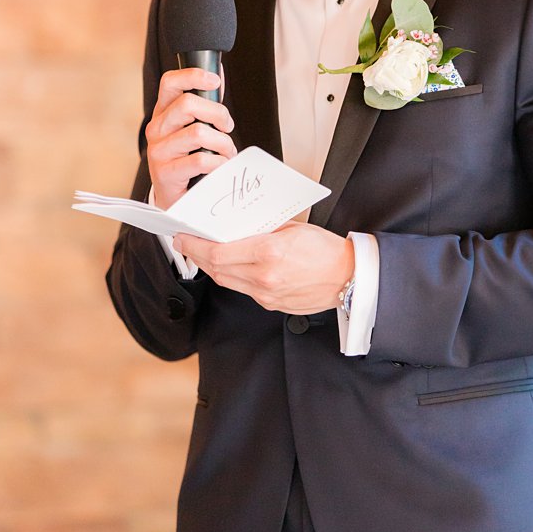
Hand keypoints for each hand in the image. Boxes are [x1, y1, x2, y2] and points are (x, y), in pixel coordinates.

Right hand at [146, 68, 236, 207]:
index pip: (170, 83)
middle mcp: (157, 128)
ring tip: (225, 152)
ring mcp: (158, 151)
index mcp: (164, 113)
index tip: (215, 81)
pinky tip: (219, 166)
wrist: (178, 196)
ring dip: (223, 143)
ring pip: (198, 132)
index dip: (193, 76)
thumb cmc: (190, 157)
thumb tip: (217, 72)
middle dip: (219, 114)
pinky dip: (219, 162)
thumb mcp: (196, 126)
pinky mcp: (165, 173)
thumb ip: (206, 102)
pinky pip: (201, 160)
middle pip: (188, 104)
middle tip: (227, 127)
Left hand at [173, 222, 354, 314]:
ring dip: (213, 267)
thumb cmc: (327, 250)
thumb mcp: (293, 228)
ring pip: (226, 281)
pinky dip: (234, 277)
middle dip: (197, 255)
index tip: (183, 237)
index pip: (217, 252)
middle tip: (187, 244)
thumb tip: (237, 227)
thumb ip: (263, 229)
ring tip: (206, 254)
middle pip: (216, 269)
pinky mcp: (270, 304)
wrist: (348, 277)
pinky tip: (233, 267)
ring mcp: (266, 294)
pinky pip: (243, 289)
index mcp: (268, 252)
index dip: (194, 246)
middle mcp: (263, 277)